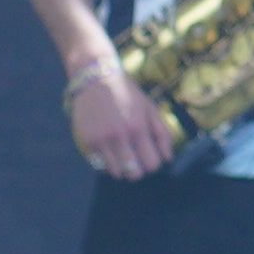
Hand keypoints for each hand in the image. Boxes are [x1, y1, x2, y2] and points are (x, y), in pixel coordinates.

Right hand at [69, 54, 179, 180]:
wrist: (96, 80)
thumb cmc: (127, 94)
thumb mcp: (150, 109)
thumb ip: (162, 134)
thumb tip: (167, 159)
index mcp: (138, 127)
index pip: (151, 165)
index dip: (153, 164)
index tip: (149, 156)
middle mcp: (118, 136)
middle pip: (133, 173)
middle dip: (138, 169)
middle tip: (136, 159)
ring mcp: (100, 140)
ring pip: (116, 173)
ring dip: (121, 167)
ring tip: (121, 153)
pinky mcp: (86, 142)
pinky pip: (99, 166)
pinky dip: (106, 163)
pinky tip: (109, 150)